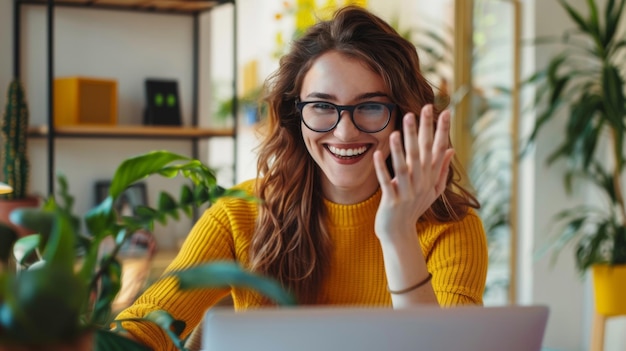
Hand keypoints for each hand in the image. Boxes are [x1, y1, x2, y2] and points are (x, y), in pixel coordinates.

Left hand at [373, 104, 454, 241]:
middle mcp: (421, 183)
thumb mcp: (432, 190)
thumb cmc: (414, 208)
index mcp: (430, 178)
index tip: (445, 111)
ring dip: (401, 149)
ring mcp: (407, 193)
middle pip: (422, 153)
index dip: (442, 131)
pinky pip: (387, 183)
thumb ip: (441, 169)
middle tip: (423, 109)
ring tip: (398, 130)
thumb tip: (452, 149)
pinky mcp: (392, 201)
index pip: (438, 150)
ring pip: (405, 167)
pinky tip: (376, 154)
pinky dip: (381, 169)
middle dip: (422, 131)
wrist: (399, 234)